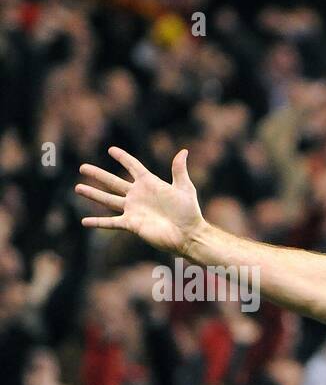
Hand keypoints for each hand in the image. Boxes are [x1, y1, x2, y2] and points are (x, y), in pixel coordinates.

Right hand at [77, 147, 206, 255]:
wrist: (188, 234)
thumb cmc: (189, 212)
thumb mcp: (184, 188)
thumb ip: (179, 170)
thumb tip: (183, 151)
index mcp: (150, 184)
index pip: (133, 166)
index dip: (123, 158)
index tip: (111, 150)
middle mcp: (138, 195)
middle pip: (113, 182)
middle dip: (98, 174)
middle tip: (82, 167)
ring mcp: (133, 210)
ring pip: (108, 200)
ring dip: (93, 194)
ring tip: (77, 187)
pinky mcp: (131, 224)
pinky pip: (111, 223)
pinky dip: (97, 222)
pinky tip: (84, 222)